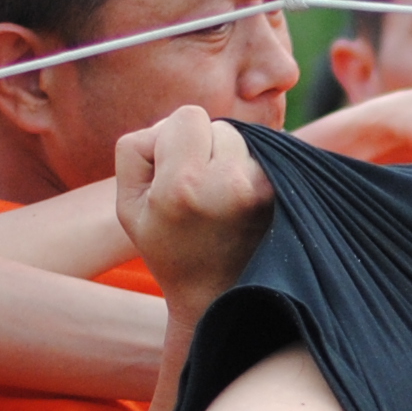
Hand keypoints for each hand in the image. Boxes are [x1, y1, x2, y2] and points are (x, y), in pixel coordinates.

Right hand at [117, 106, 275, 313]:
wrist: (218, 294)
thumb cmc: (167, 247)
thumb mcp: (128, 204)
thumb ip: (136, 148)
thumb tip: (174, 123)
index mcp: (184, 185)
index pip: (188, 116)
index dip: (172, 137)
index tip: (171, 174)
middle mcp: (230, 183)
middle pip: (217, 125)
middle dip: (202, 147)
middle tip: (195, 189)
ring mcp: (262, 188)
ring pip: (242, 139)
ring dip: (228, 156)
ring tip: (218, 196)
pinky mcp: (283, 193)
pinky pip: (263, 154)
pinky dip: (248, 167)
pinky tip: (238, 198)